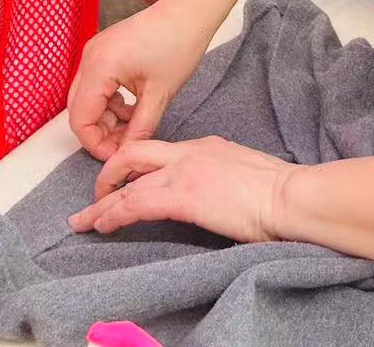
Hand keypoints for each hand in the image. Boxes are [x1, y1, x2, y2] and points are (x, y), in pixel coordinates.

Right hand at [68, 0, 217, 160]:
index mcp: (99, 68)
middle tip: (125, 143)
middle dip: (100, 131)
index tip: (116, 155)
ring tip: (134, 125)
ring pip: (87, 98)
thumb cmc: (177, 44)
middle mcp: (90, 58)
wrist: (188, 11)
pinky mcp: (105, 50)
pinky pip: (97, 84)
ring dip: (106, 117)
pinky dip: (110, 101)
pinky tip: (133, 108)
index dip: (95, 143)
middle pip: (79, 109)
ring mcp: (95, 52)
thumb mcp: (160, 94)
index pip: (80, 119)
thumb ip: (140, 128)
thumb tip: (128, 152)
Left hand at [69, 137, 297, 243]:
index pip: (161, 153)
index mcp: (206, 147)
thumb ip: (225, 181)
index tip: (129, 182)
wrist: (289, 195)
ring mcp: (183, 171)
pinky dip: (113, 215)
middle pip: (134, 154)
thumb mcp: (246, 175)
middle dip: (109, 173)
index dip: (139, 167)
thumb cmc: (280, 193)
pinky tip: (102, 226)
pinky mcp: (181, 195)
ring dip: (102, 203)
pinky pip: (134, 204)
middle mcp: (189, 152)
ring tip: (84, 221)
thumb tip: (220, 198)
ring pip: (127, 181)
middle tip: (97, 197)